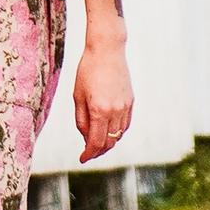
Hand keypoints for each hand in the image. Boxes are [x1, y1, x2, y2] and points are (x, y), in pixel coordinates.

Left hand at [72, 37, 133, 162]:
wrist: (107, 51)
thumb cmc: (87, 71)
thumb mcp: (78, 96)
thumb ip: (81, 120)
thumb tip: (86, 139)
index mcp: (99, 110)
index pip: (96, 142)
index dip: (89, 154)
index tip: (82, 159)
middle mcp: (115, 111)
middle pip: (109, 142)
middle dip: (98, 151)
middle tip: (88, 154)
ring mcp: (125, 106)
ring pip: (119, 135)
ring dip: (108, 143)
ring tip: (97, 144)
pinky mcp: (131, 101)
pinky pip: (125, 124)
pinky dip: (117, 132)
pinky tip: (108, 131)